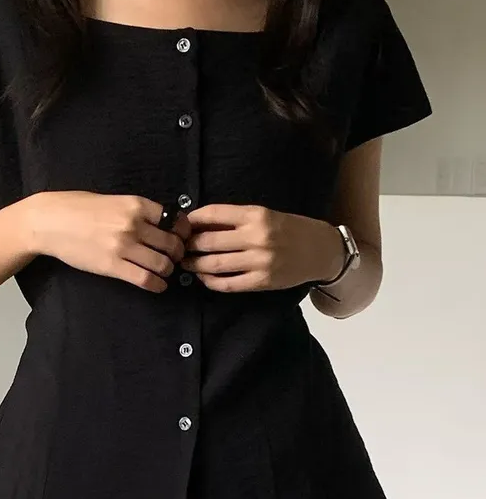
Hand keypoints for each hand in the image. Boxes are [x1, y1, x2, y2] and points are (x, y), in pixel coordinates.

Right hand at [24, 191, 190, 292]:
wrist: (50, 222)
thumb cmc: (77, 208)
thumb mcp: (113, 200)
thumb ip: (137, 211)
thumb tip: (160, 223)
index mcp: (136, 205)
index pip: (174, 220)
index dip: (182, 232)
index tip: (181, 238)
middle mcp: (134, 225)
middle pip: (172, 244)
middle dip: (177, 254)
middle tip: (173, 258)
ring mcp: (123, 247)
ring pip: (162, 264)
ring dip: (167, 270)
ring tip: (163, 271)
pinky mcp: (112, 267)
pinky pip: (145, 280)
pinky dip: (157, 285)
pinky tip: (157, 285)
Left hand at [181, 205, 344, 292]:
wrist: (320, 250)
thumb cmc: (290, 229)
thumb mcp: (265, 215)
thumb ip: (235, 220)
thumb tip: (199, 223)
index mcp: (256, 215)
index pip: (213, 214)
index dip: (192, 219)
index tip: (181, 224)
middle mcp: (257, 237)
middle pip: (208, 242)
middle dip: (188, 245)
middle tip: (178, 247)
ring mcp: (259, 262)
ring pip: (214, 265)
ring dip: (195, 265)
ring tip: (186, 263)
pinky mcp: (262, 282)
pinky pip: (228, 284)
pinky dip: (210, 282)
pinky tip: (204, 277)